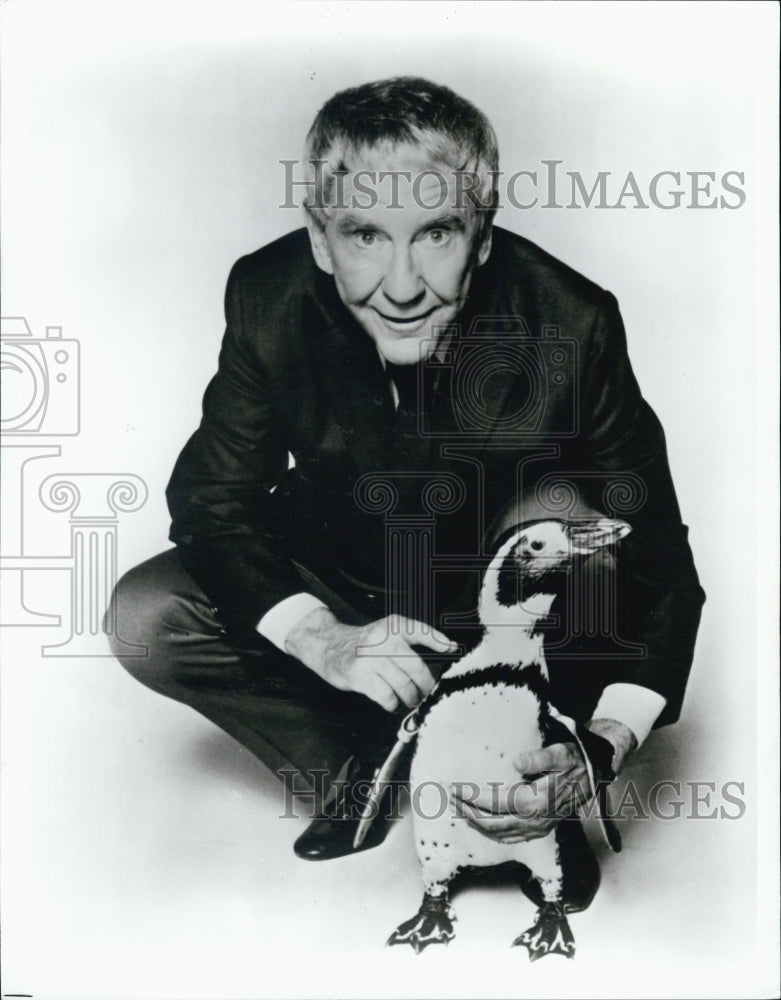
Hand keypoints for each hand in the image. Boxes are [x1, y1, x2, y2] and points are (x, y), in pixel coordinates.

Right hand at [285, 608, 456, 712]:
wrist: (329, 646)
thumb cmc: (365, 644)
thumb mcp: (387, 631)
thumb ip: (412, 639)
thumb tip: (448, 648)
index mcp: (393, 626)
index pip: (420, 631)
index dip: (438, 641)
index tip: (452, 648)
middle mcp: (383, 639)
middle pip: (416, 668)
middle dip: (426, 686)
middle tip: (426, 693)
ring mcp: (370, 658)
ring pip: (403, 686)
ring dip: (410, 698)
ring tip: (410, 699)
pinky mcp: (360, 676)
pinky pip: (386, 696)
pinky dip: (392, 703)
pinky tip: (391, 702)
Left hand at [452, 743, 590, 843]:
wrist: (595, 776)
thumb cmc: (576, 761)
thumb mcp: (561, 753)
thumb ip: (539, 757)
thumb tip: (516, 762)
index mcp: (537, 801)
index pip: (495, 803)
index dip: (472, 797)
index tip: (455, 787)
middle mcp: (536, 820)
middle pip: (492, 823)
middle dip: (467, 812)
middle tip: (449, 798)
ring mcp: (538, 828)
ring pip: (499, 834)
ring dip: (475, 824)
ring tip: (457, 810)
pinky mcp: (540, 829)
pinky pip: (510, 838)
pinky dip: (491, 833)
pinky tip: (480, 824)